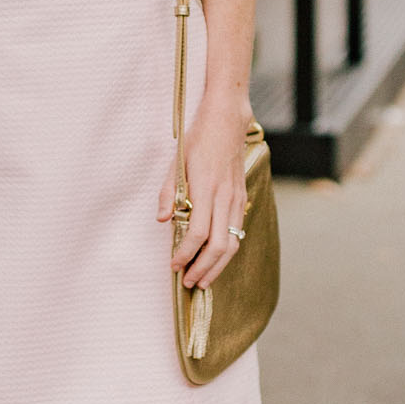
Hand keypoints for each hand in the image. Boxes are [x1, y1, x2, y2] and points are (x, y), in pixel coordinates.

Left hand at [158, 98, 251, 289]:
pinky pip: (238, 232)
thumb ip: (168, 193)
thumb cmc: (198, 140)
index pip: (197, 233)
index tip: (174, 265)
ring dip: (217, 266)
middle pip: (220, 245)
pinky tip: (214, 259)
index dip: (185, 253)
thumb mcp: (176, 162)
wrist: (227, 121)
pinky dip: (227, 251)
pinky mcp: (242, 199)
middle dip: (204, 269)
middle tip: (188, 282)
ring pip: (233, 243)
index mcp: (206, 188)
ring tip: (202, 279)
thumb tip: (162, 220)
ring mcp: (237, 199)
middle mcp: (225, 197)